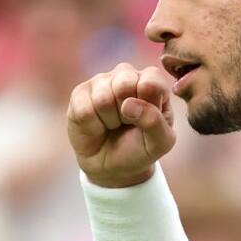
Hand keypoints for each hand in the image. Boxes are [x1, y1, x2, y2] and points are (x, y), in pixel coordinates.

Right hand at [67, 63, 175, 187]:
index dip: (148, 105)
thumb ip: (155, 122)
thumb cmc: (141, 147)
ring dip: (110, 121)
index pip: (151, 81)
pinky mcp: (80, 93)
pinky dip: (93, 126)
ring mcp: (102, 81)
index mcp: (152, 81)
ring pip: (103, 98)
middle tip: (128, 123)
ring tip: (114, 124)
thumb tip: (128, 104)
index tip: (146, 120)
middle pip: (124, 84)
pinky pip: (84, 109)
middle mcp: (127, 74)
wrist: (112, 166)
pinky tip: (98, 126)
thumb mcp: (160, 142)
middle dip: (127, 113)